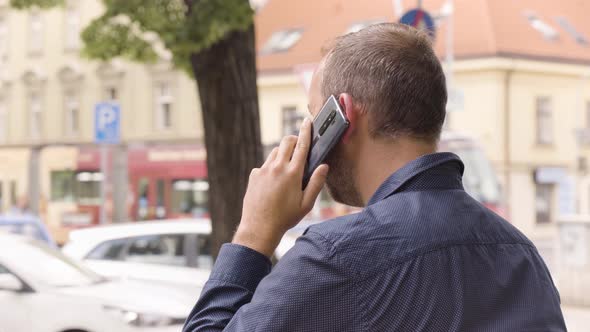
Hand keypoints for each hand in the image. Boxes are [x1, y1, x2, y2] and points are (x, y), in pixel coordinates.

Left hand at [233, 118, 328, 256]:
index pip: (302, 145)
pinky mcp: (254, 175)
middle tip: (299, 146)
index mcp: (292, 173)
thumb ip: (316, 183)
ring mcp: (263, 170)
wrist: (259, 228)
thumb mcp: (306, 204)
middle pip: (286, 142)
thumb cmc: (285, 218)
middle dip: (294, 140)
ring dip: (283, 153)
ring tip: (288, 168)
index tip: (307, 122)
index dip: (306, 131)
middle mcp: (277, 167)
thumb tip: (324, 166)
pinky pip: (265, 164)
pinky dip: (272, 166)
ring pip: (275, 152)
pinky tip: (274, 182)